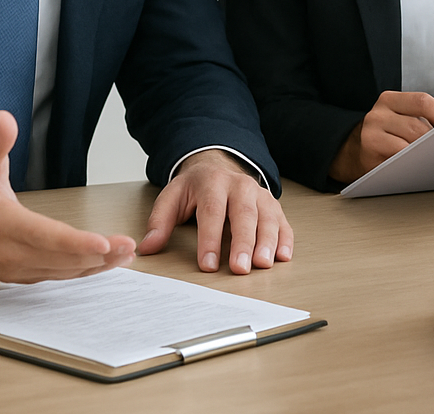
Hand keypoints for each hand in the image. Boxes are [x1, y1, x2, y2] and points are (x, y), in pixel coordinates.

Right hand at [0, 111, 133, 282]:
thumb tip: (5, 120)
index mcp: (0, 223)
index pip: (44, 236)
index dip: (75, 242)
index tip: (104, 242)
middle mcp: (7, 251)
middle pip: (59, 259)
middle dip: (98, 255)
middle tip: (129, 245)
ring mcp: (12, 267)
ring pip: (60, 272)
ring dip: (95, 266)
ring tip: (125, 253)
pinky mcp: (16, 274)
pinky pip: (54, 276)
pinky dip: (79, 271)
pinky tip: (102, 263)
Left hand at [135, 149, 292, 274]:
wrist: (218, 164)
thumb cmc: (196, 187)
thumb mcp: (172, 196)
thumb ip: (160, 221)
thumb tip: (148, 247)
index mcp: (212, 183)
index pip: (212, 211)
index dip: (210, 239)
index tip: (208, 264)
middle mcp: (240, 186)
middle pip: (244, 215)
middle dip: (243, 243)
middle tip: (240, 268)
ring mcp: (259, 194)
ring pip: (267, 218)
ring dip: (267, 242)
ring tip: (263, 264)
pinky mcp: (272, 205)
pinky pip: (282, 221)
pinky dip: (285, 239)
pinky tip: (282, 256)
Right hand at [328, 91, 433, 183]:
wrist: (350, 152)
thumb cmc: (384, 136)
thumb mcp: (398, 119)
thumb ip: (421, 119)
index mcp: (390, 100)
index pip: (423, 102)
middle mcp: (378, 114)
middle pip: (417, 125)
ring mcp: (371, 134)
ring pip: (408, 144)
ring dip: (426, 153)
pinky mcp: (368, 154)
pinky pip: (397, 159)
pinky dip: (412, 164)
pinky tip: (419, 166)